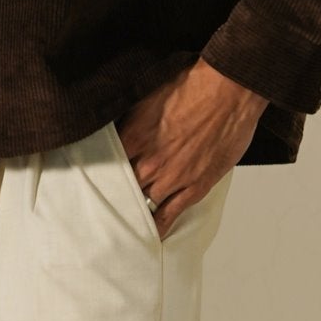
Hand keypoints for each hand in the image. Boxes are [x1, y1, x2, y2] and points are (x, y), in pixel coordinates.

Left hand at [114, 58, 268, 238]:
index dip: (99, 174)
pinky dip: (158, 227)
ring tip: (122, 222)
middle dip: (114, 195)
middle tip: (103, 206)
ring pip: (143, 204)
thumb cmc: (195, 86)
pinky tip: (149, 234)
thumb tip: (115, 126)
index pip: (104, 165)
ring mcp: (172, 178)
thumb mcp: (149, 95)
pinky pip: (170, 215)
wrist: (230, 89)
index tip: (90, 181)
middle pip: (121, 188)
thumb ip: (130, 118)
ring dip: (133, 211)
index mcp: (133, 137)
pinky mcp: (194, 187)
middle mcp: (149, 162)